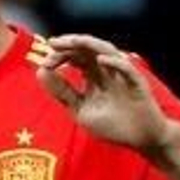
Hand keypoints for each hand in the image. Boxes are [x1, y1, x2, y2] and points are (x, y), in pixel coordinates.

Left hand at [36, 32, 171, 154]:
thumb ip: (62, 92)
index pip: (76, 58)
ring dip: (90, 45)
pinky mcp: (137, 82)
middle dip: (71, 44)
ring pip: (107, 51)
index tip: (45, 62)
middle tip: (53, 43)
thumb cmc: (112, 125)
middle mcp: (108, 70)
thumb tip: (40, 71)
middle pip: (88, 50)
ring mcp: (123, 74)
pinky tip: (99, 61)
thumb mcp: (80, 110)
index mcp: (94, 76)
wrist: (139, 138)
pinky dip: (114, 63)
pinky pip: (127, 69)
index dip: (60, 56)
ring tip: (72, 41)